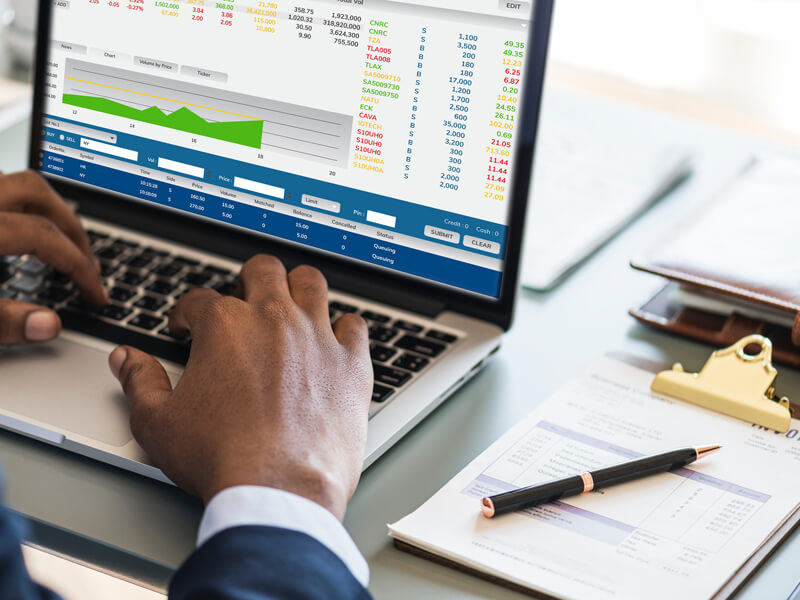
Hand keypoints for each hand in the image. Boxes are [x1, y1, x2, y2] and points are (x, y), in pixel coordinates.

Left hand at [0, 171, 106, 343]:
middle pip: (36, 193)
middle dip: (72, 227)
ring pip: (15, 183)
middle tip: (87, 262)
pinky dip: (16, 209)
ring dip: (45, 210)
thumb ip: (1, 321)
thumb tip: (48, 324)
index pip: (45, 238)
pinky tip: (15, 235)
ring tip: (59, 242)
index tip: (94, 294)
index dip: (78, 267)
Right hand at [108, 255, 372, 518]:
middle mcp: (274, 319)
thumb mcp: (158, 423)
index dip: (187, 314)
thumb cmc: (220, 458)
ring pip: (311, 283)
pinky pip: (355, 325)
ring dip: (298, 288)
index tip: (187, 328)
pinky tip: (334, 342)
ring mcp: (317, 337)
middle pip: (263, 271)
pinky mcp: (351, 363)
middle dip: (248, 281)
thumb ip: (139, 382)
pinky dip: (344, 329)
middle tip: (243, 304)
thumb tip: (126, 358)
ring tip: (290, 307)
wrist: (278, 490)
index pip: (199, 300)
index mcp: (225, 326)